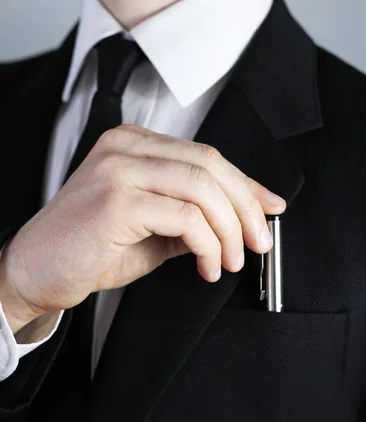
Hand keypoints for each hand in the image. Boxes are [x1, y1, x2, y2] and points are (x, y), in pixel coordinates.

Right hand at [0, 125, 285, 332]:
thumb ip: (193, 218)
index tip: (269, 210)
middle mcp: (126, 148)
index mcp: (134, 146)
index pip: (207, 156)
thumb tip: (241, 221)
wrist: (36, 272)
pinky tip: (207, 266)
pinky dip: (208, 245)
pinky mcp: (116, 201)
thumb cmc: (89, 250)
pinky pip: (185, 217)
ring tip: (230, 261)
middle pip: (211, 165)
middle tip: (259, 243)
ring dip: (229, 230)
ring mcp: (119, 170)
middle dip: (246, 208)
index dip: (246, 185)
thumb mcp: (154, 231)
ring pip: (203, 188)